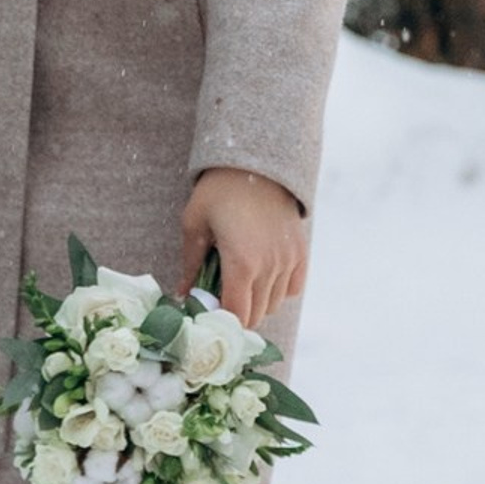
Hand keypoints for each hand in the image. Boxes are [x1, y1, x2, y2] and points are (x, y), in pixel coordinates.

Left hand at [179, 167, 307, 326]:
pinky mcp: (301, 253)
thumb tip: (183, 294)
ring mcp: (289, 261)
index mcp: (241, 263)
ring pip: (274, 304)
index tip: (208, 312)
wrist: (255, 163)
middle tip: (220, 296)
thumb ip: (190, 264)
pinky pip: (292, 289)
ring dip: (256, 302)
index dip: (221, 319)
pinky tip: (261, 275)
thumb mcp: (194, 224)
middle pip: (256, 315)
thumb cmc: (218, 191)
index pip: (236, 314)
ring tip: (238, 281)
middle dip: (236, 312)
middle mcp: (270, 267)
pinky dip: (277, 290)